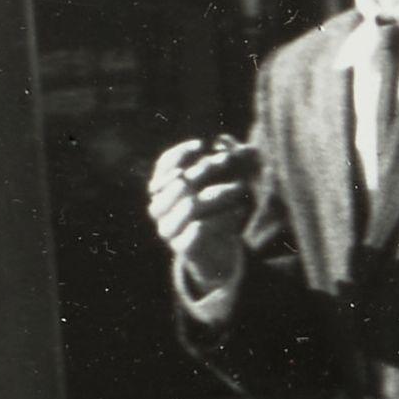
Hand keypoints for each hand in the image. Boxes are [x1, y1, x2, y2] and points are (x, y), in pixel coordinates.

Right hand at [146, 135, 256, 299]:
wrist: (218, 257)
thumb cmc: (219, 214)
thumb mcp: (223, 186)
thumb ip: (224, 163)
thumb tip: (226, 140)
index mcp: (163, 191)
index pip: (164, 166)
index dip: (181, 153)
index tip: (203, 144)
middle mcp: (159, 208)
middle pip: (179, 182)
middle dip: (204, 168)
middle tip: (227, 160)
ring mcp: (167, 229)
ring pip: (188, 205)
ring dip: (217, 192)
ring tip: (240, 187)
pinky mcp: (182, 249)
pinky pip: (196, 231)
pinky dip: (218, 220)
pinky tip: (235, 212)